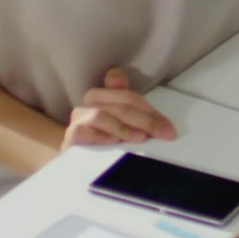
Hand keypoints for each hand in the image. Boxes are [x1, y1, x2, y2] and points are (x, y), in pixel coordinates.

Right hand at [62, 68, 177, 148]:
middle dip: (146, 121)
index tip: (167, 128)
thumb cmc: (101, 135)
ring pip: (102, 115)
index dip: (150, 111)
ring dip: (124, 127)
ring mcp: (78, 118)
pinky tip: (114, 142)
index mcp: (104, 93)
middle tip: (162, 134)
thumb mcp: (120, 120)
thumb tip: (125, 79)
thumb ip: (129, 103)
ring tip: (140, 138)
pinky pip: (84, 131)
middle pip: (121, 106)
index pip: (129, 97)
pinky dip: (102, 136)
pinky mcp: (71, 135)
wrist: (75, 158)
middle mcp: (89, 102)